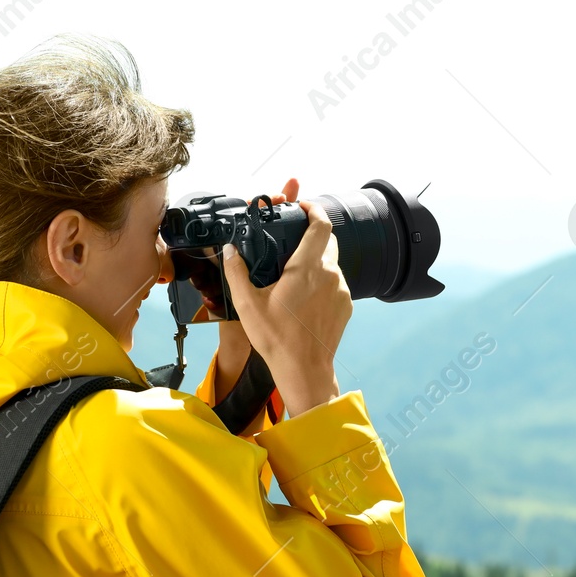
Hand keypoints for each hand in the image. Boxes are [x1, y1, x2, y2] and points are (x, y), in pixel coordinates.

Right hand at [220, 187, 349, 417]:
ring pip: (331, 264)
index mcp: (307, 268)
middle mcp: (330, 275)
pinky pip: (335, 284)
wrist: (304, 370)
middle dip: (312, 235)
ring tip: (294, 274)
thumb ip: (236, 272)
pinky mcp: (346, 306)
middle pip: (328, 241)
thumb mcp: (248, 305)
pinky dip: (322, 282)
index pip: (321, 225)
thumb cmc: (276, 339)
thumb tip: (229, 249)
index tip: (302, 206)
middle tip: (292, 239)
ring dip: (316, 261)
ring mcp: (341, 291)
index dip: (314, 210)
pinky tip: (304, 297)